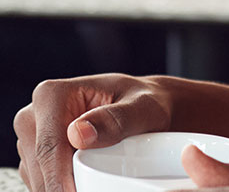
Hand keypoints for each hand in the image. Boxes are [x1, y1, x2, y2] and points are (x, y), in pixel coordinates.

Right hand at [14, 73, 171, 191]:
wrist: (148, 106)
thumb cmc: (145, 102)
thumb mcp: (142, 107)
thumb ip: (116, 119)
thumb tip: (78, 134)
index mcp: (52, 95)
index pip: (48, 147)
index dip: (59, 180)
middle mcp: (34, 116)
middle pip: (39, 168)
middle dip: (62, 186)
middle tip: (93, 187)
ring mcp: (32, 139)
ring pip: (37, 179)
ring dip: (61, 187)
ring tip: (95, 181)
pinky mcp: (37, 158)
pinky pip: (42, 182)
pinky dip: (61, 187)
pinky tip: (83, 184)